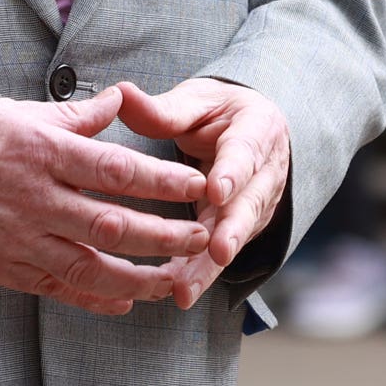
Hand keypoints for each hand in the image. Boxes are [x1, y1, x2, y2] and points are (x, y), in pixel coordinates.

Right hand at [0, 84, 212, 314]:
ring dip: (139, 277)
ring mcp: (21, 237)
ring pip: (91, 266)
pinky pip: (59, 288)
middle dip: (163, 235)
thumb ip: (78, 114)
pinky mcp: (7, 267)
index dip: (160, 182)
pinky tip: (127, 301)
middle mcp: (36, 198)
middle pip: (112, 224)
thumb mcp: (23, 114)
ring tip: (174, 278)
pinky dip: (96, 298)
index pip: (116, 170)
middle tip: (202, 236)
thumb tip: (123, 97)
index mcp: (45, 152)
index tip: (196, 187)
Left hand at [112, 77, 292, 312]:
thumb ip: (162, 108)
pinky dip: (201, 274)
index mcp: (257, 130)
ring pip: (235, 238)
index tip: (214, 191)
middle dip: (232, 231)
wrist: (251, 132)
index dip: (232, 173)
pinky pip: (221, 254)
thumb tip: (121, 93)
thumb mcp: (196, 101)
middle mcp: (264, 172)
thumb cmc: (219, 114)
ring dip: (211, 266)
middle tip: (217, 251)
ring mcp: (256, 205)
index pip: (245, 152)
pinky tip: (177, 292)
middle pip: (248, 204)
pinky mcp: (241, 229)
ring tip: (186, 289)